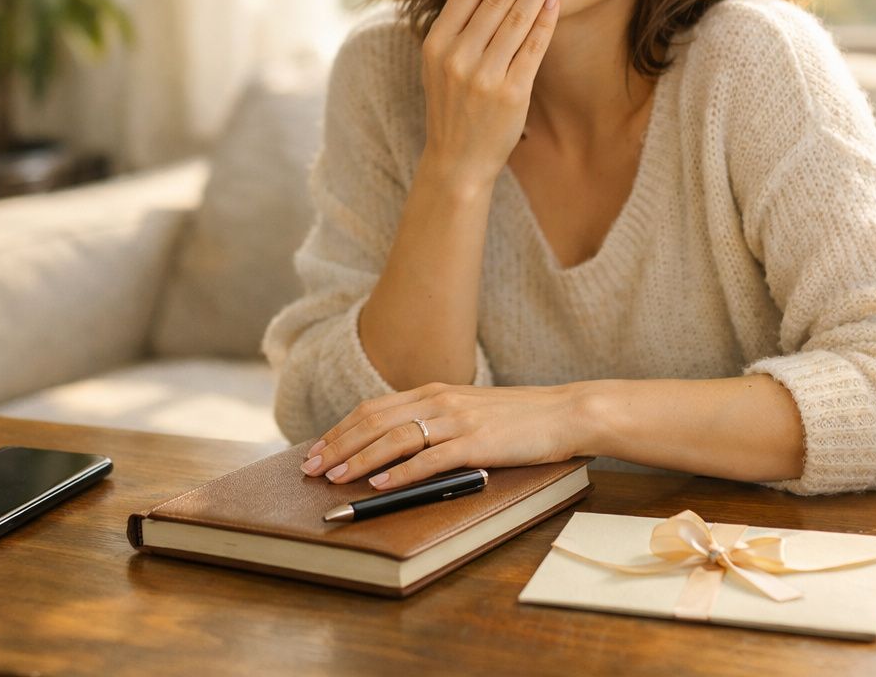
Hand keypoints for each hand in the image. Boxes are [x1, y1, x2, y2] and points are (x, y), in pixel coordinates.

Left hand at [298, 382, 582, 489]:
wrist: (566, 412)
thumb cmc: (520, 417)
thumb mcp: (469, 409)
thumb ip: (435, 418)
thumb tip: (398, 441)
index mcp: (433, 391)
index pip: (373, 408)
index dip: (340, 429)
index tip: (317, 450)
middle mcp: (439, 400)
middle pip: (373, 421)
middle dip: (337, 445)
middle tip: (310, 468)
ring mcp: (457, 421)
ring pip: (393, 438)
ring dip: (357, 459)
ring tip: (333, 477)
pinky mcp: (476, 443)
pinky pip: (429, 459)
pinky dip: (399, 472)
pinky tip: (379, 484)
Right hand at [419, 0, 562, 190]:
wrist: (457, 160)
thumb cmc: (452, 105)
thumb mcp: (440, 59)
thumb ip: (456, 14)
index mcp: (436, 43)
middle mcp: (457, 57)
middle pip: (495, 0)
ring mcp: (483, 77)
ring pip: (516, 20)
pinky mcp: (510, 94)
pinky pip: (532, 49)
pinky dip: (544, 22)